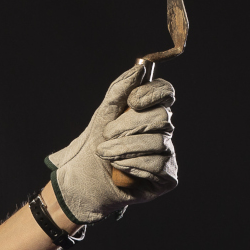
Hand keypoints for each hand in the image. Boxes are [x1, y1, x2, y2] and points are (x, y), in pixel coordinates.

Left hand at [45, 65, 177, 223]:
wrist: (82, 182)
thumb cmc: (93, 146)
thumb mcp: (102, 115)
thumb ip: (119, 91)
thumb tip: (139, 67)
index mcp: (149, 111)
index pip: (166, 92)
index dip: (153, 93)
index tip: (132, 101)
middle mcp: (163, 131)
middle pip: (160, 117)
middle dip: (128, 126)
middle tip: (106, 135)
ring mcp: (167, 153)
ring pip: (158, 142)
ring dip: (125, 148)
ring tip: (106, 154)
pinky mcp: (167, 176)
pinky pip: (159, 164)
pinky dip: (134, 165)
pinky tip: (120, 169)